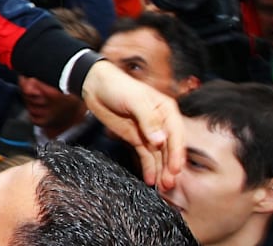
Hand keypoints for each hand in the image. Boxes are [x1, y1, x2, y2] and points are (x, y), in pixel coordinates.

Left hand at [80, 60, 183, 188]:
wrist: (95, 86)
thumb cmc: (118, 86)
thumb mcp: (135, 100)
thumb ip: (149, 120)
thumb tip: (160, 140)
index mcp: (167, 111)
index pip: (177, 135)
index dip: (177, 153)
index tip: (175, 169)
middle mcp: (162, 123)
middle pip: (169, 148)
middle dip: (169, 167)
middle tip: (168, 184)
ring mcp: (149, 133)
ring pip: (159, 155)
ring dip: (161, 171)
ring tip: (161, 187)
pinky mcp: (137, 139)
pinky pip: (146, 156)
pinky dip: (149, 168)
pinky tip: (150, 180)